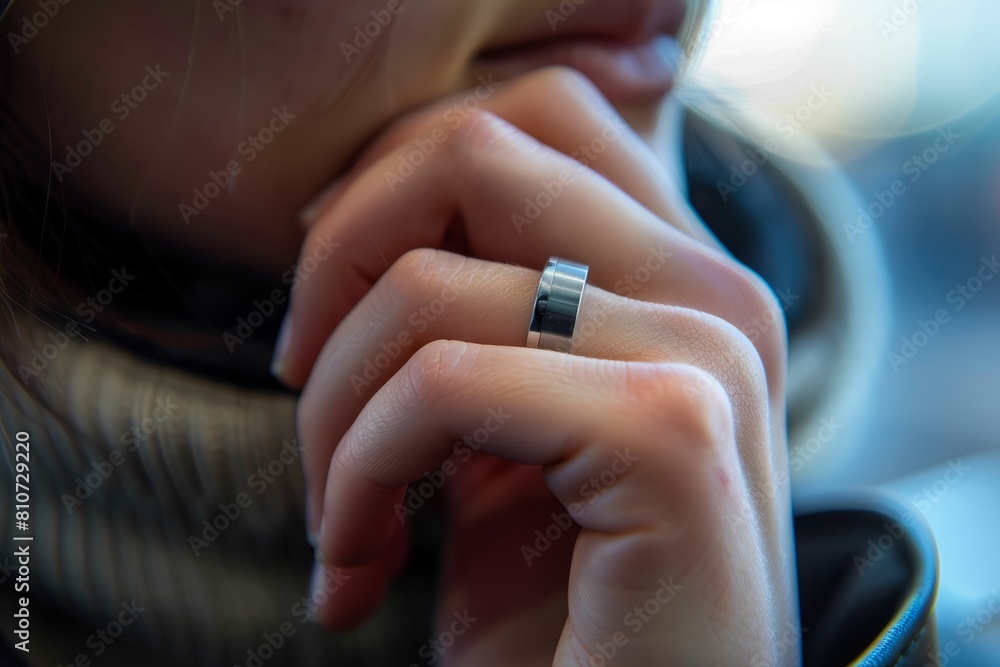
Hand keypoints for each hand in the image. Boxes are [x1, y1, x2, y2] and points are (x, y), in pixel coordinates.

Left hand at [275, 68, 796, 665]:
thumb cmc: (556, 618)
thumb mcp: (502, 441)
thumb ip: (473, 322)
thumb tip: (353, 234)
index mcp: (678, 280)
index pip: (530, 117)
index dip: (388, 192)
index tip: (328, 316)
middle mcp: (712, 292)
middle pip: (473, 152)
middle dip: (341, 264)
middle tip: (301, 384)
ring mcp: (706, 355)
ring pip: (428, 287)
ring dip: (333, 416)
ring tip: (341, 523)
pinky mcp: (671, 437)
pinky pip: (441, 386)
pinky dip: (362, 477)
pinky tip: (365, 566)